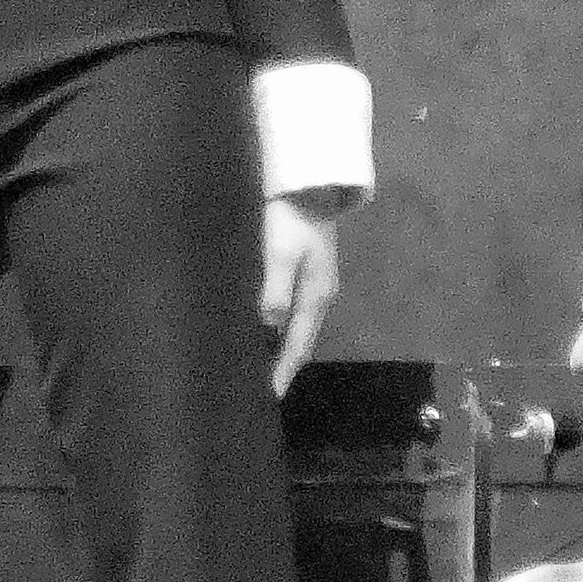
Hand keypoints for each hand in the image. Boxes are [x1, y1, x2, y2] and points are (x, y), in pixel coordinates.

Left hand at [260, 197, 339, 395]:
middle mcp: (319, 295)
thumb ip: (275, 289)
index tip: (270, 396)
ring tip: (262, 367)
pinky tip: (269, 330)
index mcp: (315, 295)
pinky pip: (295, 311)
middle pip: (301, 340)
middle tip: (264, 389)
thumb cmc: (290, 219)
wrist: (308, 185)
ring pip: (298, 327)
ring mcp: (315, 284)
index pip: (298, 344)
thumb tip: (269, 326)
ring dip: (282, 348)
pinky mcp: (308, 272)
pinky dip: (283, 328)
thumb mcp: (280, 253)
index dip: (284, 371)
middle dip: (284, 365)